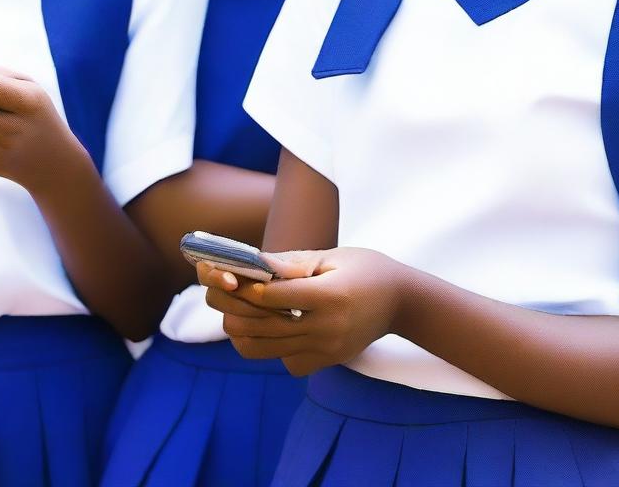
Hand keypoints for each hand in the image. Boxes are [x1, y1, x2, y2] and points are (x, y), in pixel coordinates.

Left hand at [200, 247, 405, 375]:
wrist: (401, 302)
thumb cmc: (365, 268)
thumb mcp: (332, 256)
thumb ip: (291, 262)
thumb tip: (253, 264)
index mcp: (330, 296)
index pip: (275, 298)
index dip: (247, 287)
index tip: (227, 274)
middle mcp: (328, 328)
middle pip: (265, 326)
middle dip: (233, 307)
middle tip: (216, 290)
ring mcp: (327, 350)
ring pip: (268, 349)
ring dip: (245, 329)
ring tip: (235, 309)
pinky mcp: (327, 362)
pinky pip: (286, 362)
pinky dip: (271, 347)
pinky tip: (272, 327)